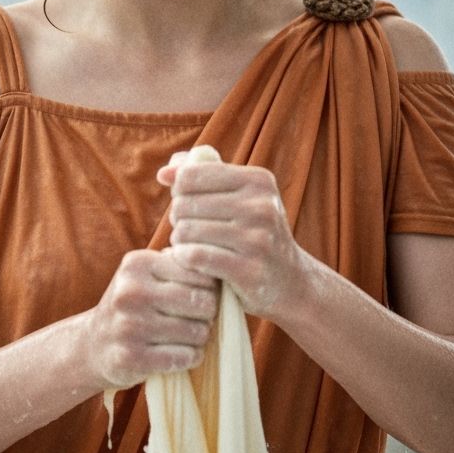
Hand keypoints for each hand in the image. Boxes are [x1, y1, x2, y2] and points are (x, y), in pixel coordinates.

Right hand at [85, 247, 219, 389]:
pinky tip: (183, 354)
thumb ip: (179, 264)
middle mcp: (130, 292)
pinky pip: (184, 357)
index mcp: (138, 264)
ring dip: (201, 337)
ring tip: (190, 336)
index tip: (202, 296)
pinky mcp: (131, 358)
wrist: (94, 344)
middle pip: (201, 301)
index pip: (199, 271)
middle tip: (201, 319)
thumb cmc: (135, 304)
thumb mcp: (147, 274)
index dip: (210, 287)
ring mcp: (129, 326)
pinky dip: (191, 357)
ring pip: (196, 332)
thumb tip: (220, 267)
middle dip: (209, 313)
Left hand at [157, 153, 306, 318]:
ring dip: (179, 240)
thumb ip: (199, 174)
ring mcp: (258, 239)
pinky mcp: (249, 270)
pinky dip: (184, 258)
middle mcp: (261, 206)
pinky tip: (190, 260)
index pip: (191, 175)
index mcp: (258, 180)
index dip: (179, 190)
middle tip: (188, 228)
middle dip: (178, 218)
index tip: (188, 202)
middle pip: (186, 204)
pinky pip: (196, 256)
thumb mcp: (237, 194)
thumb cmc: (253, 230)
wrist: (290, 279)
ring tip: (188, 244)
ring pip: (187, 230)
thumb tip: (163, 174)